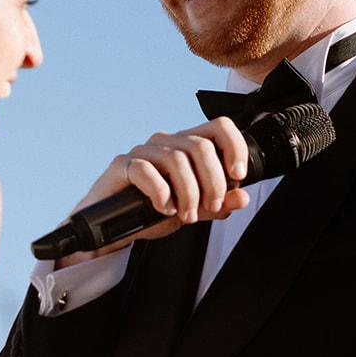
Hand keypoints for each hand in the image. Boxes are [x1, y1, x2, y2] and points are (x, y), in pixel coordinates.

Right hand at [57, 118, 252, 266]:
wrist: (113, 229)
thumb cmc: (151, 212)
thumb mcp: (193, 211)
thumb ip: (218, 205)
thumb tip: (242, 197)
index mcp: (186, 146)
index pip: (219, 127)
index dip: (234, 147)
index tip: (238, 175)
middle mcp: (166, 142)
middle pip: (200, 146)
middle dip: (213, 182)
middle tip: (210, 207)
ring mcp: (143, 151)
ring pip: (176, 159)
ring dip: (189, 192)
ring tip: (187, 214)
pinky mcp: (122, 165)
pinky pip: (146, 171)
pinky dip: (161, 194)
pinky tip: (163, 209)